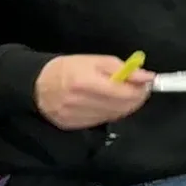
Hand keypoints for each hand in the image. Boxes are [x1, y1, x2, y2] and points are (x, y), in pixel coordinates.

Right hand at [33, 55, 155, 130]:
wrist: (37, 84)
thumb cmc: (68, 69)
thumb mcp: (96, 60)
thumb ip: (123, 69)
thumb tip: (147, 77)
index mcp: (84, 82)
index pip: (123, 92)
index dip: (140, 89)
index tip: (147, 83)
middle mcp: (78, 102)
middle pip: (121, 107)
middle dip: (136, 98)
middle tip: (140, 89)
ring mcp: (74, 116)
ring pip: (113, 116)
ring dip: (124, 106)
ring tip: (124, 94)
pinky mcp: (72, 126)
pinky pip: (101, 121)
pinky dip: (110, 112)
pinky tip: (109, 103)